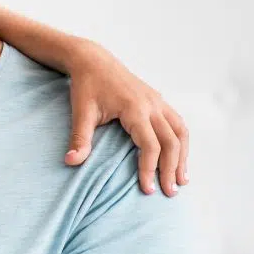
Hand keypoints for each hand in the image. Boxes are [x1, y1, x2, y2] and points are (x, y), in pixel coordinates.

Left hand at [64, 39, 188, 195]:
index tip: (146, 189)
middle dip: (171, 169)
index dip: (150, 169)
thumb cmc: (86, 86)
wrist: (92, 60)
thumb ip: (80, 138)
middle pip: (171, 142)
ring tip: (181, 180)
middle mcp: (152, 104)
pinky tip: (179, 157)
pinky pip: (177, 123)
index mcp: (135, 108)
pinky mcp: (158, 100)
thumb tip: (70, 162)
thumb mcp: (80, 112)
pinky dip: (181, 141)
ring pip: (180, 132)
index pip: (150, 145)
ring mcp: (158, 101)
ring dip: (183, 156)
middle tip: (169, 192)